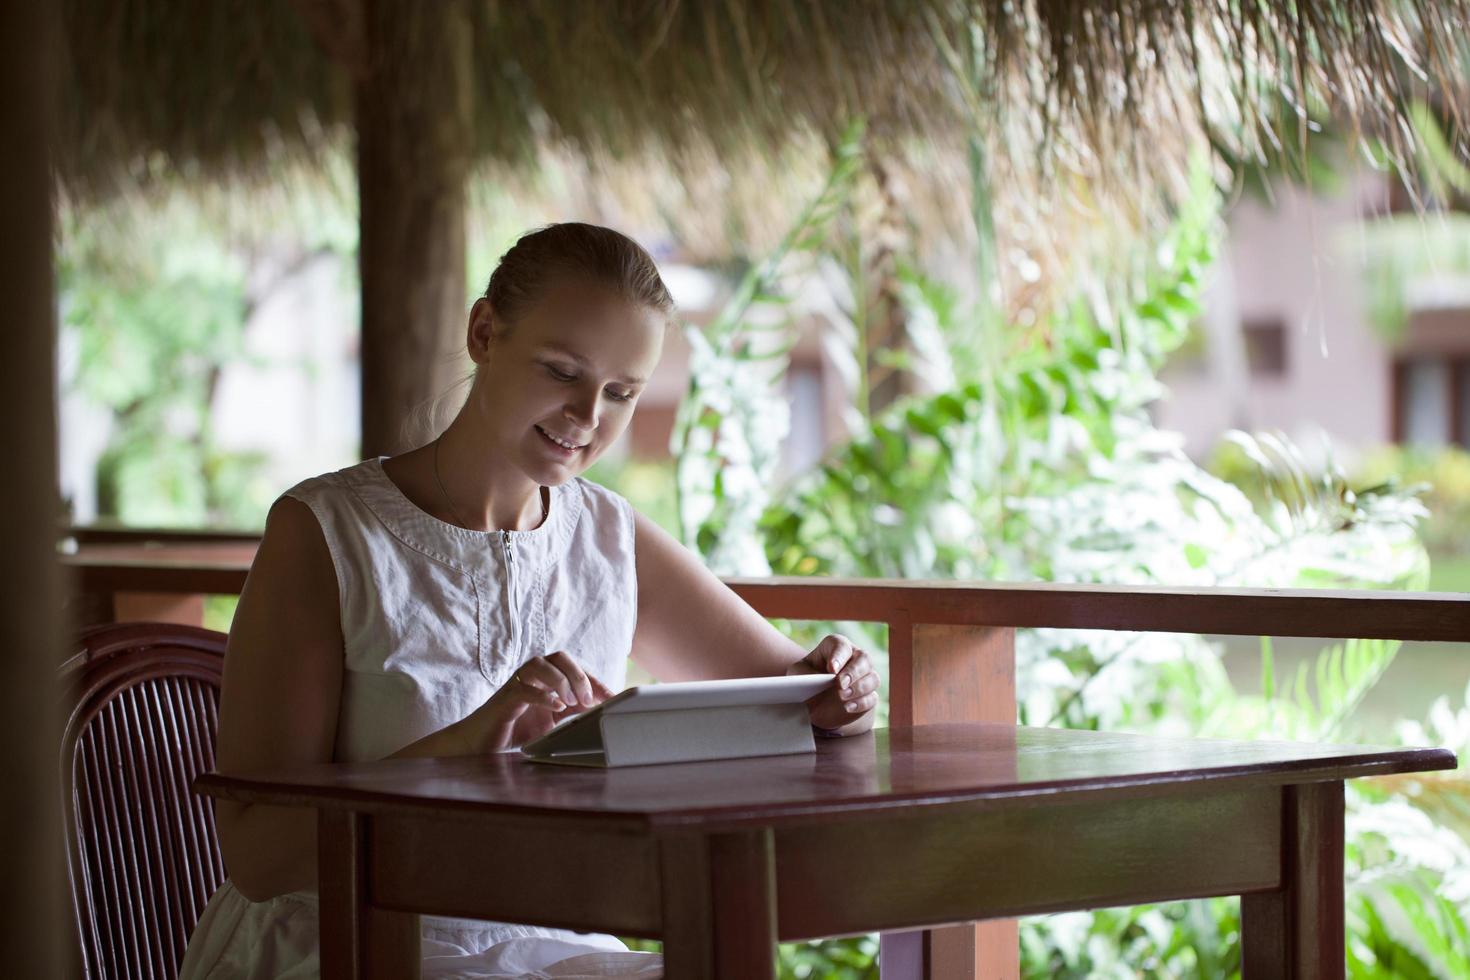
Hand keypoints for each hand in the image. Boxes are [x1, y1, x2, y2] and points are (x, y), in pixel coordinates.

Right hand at [470, 652, 615, 751]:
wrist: (482, 743)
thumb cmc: (518, 729)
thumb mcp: (554, 721)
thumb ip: (574, 712)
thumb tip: (603, 710)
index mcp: (546, 679)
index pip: (574, 668)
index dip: (595, 680)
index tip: (613, 696)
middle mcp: (533, 676)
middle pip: (559, 656)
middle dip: (578, 674)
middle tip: (588, 699)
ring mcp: (518, 684)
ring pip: (539, 664)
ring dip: (560, 680)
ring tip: (569, 702)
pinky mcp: (505, 698)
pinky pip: (523, 688)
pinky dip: (542, 695)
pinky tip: (554, 706)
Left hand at [787, 634, 878, 733]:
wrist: (813, 704)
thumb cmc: (805, 680)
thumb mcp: (798, 674)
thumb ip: (805, 674)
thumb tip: (816, 680)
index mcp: (835, 647)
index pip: (841, 646)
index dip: (838, 656)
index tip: (832, 669)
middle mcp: (854, 658)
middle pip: (864, 659)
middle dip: (853, 671)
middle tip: (840, 684)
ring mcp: (863, 677)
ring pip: (872, 678)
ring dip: (859, 688)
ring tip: (842, 696)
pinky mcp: (868, 696)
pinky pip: (872, 698)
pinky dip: (861, 703)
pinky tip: (848, 707)